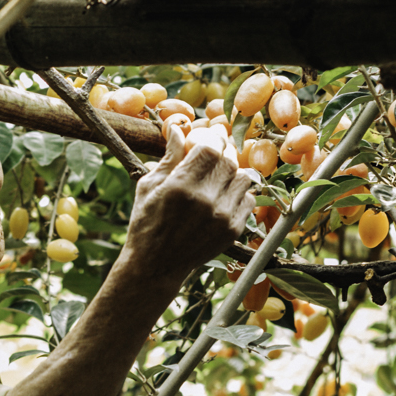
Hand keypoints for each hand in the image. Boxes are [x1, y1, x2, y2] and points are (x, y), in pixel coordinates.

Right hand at [122, 126, 252, 278]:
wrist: (156, 266)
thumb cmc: (146, 223)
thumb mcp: (148, 186)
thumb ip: (168, 157)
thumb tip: (178, 128)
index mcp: (180, 186)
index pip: (210, 148)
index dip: (214, 137)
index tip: (212, 133)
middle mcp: (204, 201)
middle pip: (228, 161)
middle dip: (224, 151)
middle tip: (216, 151)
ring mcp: (222, 217)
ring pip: (244, 178)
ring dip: (234, 171)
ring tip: (220, 174)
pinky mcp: (233, 231)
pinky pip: (248, 200)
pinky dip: (240, 192)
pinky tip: (225, 194)